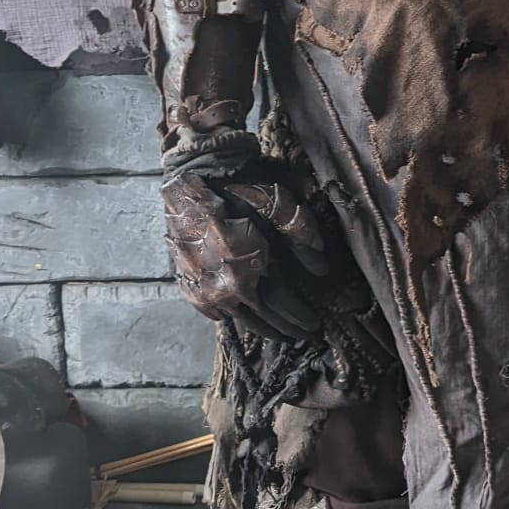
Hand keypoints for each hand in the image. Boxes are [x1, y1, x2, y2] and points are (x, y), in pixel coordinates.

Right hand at [163, 161, 329, 344]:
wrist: (193, 173)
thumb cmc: (241, 186)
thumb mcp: (280, 205)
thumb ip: (304, 238)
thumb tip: (321, 272)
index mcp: (248, 270)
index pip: (284, 306)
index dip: (302, 317)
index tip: (316, 325)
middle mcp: (224, 287)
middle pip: (263, 320)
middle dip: (286, 329)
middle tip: (303, 335)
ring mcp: (202, 288)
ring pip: (238, 319)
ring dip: (262, 327)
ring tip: (279, 333)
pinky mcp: (186, 283)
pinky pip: (212, 311)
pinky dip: (232, 315)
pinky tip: (243, 314)